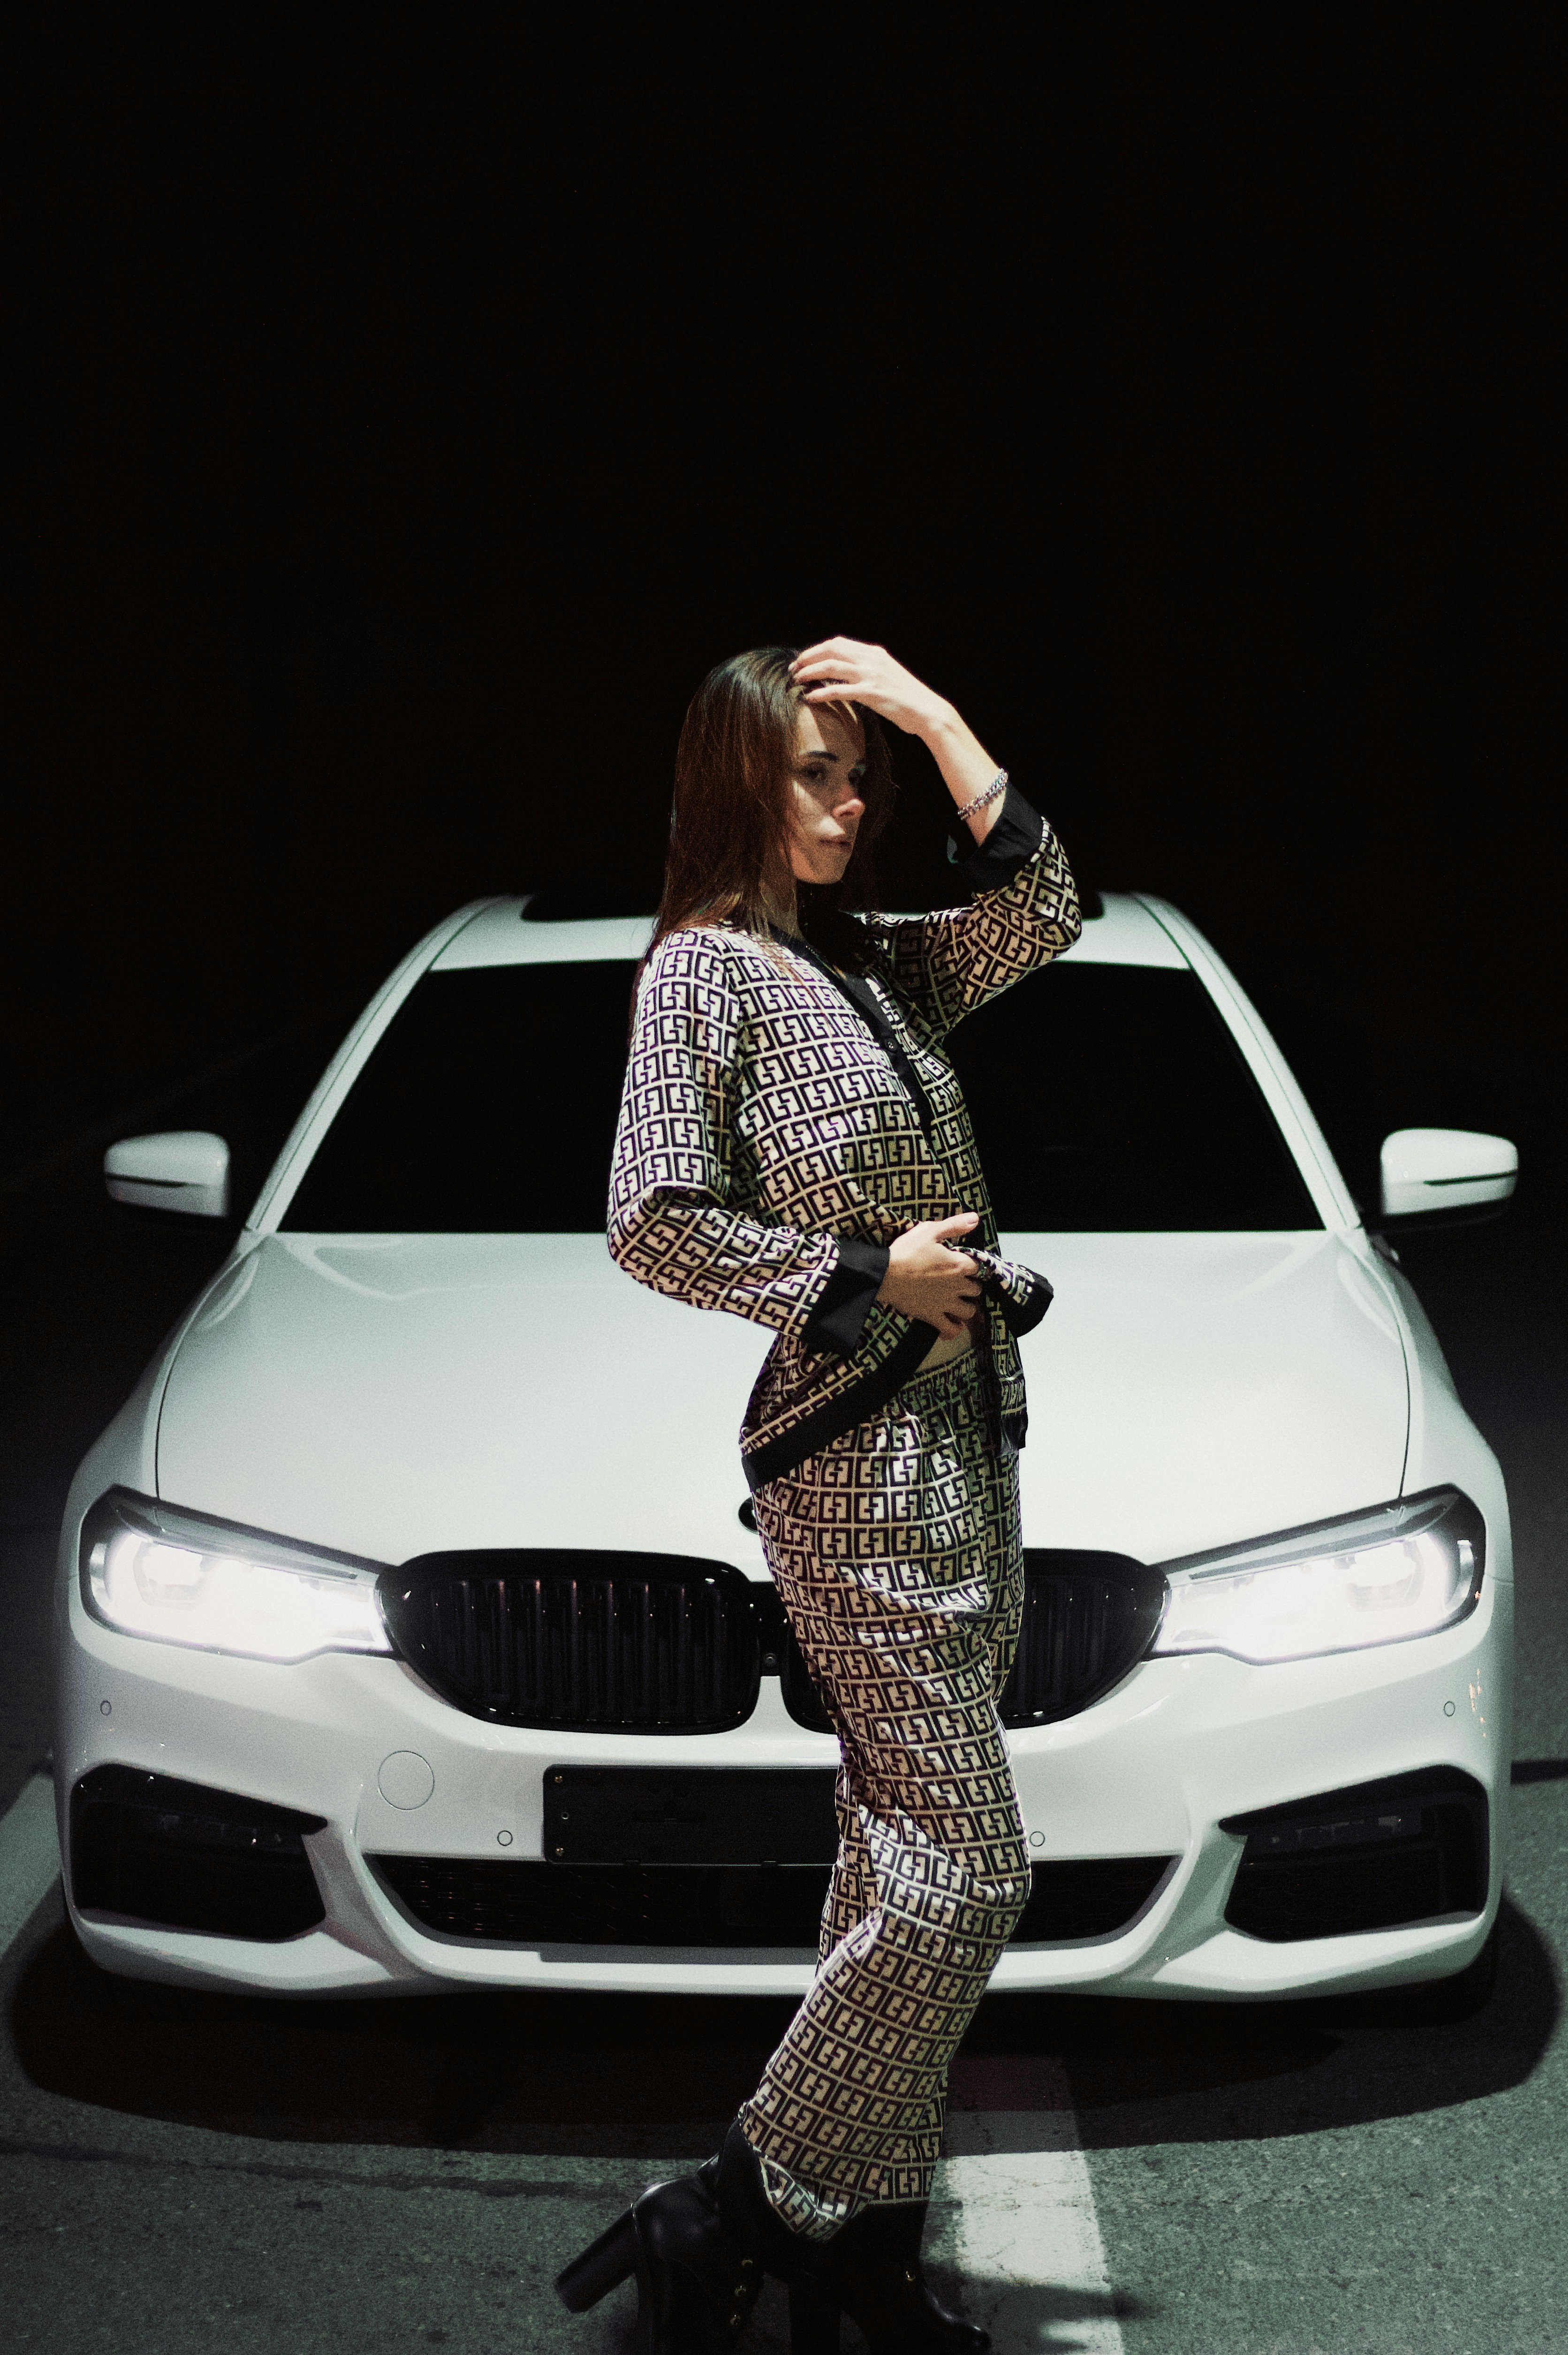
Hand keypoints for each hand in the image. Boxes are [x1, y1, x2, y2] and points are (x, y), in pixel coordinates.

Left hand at [789, 638, 948, 739]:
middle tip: (795, 669)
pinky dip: (821, 693)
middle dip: (808, 657)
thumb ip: (869, 671)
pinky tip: (810, 697)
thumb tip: (849, 677)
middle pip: (831, 649)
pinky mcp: (871, 693)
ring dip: (809, 672)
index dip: (817, 649)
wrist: (927, 710)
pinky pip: (838, 690)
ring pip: (830, 666)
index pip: (839, 643)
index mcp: (874, 653)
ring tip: (797, 680)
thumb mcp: (887, 676)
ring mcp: (871, 675)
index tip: (805, 659)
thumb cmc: (907, 699)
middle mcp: (871, 659)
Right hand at [876, 1212, 985, 1335]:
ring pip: (969, 1310)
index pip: (977, 1267)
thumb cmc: (906, 1251)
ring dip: (966, 1306)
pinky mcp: (932, 1316)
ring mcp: (945, 1303)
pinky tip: (950, 1322)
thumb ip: (954, 1225)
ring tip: (957, 1302)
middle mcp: (956, 1286)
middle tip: (959, 1282)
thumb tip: (975, 1219)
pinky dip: (953, 1328)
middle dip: (970, 1286)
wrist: (884, 1274)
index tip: (963, 1264)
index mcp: (958, 1265)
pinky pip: (951, 1329)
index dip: (971, 1265)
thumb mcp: (929, 1231)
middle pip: (976, 1289)